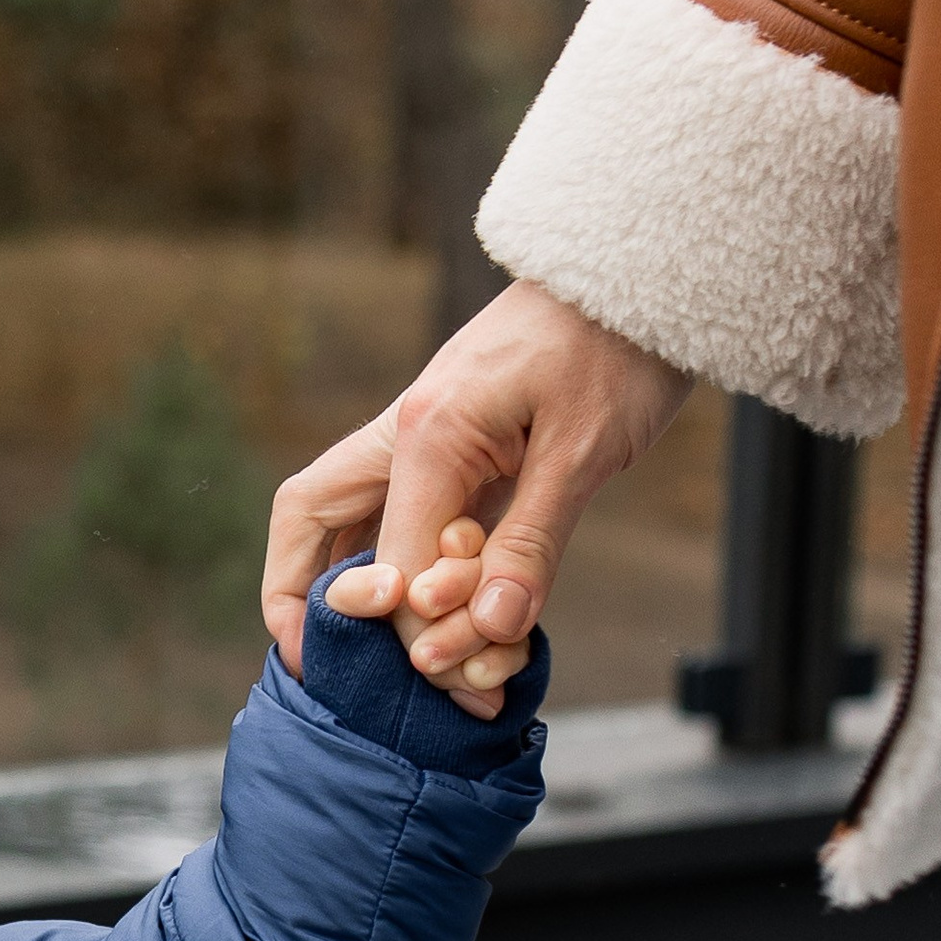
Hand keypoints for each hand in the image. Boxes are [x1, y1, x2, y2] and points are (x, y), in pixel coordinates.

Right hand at [263, 282, 689, 712]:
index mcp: (427, 433)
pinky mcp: (454, 445)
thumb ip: (533, 542)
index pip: (393, 564)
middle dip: (299, 601)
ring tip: (384, 658)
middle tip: (323, 672)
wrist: (641, 268)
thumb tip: (491, 627)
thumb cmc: (619, 343)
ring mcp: (422, 439)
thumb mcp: (586, 449)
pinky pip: (397, 515)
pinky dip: (400, 570)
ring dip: (348, 590)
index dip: (415, 631)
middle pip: (309, 522)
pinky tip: (436, 613)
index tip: (460, 670)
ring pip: (343, 520)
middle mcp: (405, 436)